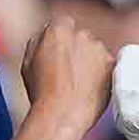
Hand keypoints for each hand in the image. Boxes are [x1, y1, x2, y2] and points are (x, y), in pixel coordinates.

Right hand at [21, 16, 114, 139]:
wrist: (62, 114)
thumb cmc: (42, 93)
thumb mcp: (27, 63)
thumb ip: (38, 42)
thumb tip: (46, 35)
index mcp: (57, 29)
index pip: (63, 25)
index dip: (61, 42)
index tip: (59, 56)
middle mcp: (80, 33)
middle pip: (81, 37)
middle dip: (77, 50)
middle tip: (70, 73)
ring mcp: (98, 47)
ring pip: (95, 50)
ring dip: (91, 61)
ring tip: (80, 84)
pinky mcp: (111, 61)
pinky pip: (106, 63)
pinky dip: (102, 72)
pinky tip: (91, 87)